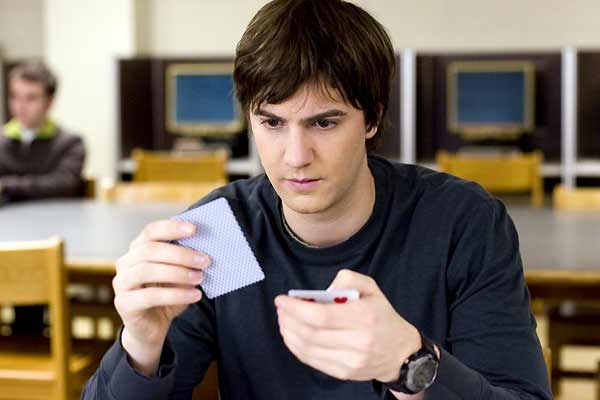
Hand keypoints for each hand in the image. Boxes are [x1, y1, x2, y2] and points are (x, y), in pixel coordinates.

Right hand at [112, 220, 209, 374]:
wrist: (153, 327)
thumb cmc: (168, 295)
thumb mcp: (179, 275)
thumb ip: (186, 262)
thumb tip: (205, 251)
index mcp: (138, 249)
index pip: (151, 231)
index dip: (171, 228)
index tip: (194, 229)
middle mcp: (125, 262)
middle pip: (149, 250)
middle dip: (180, 254)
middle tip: (204, 260)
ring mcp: (121, 283)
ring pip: (147, 270)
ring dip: (178, 273)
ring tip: (199, 278)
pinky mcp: (123, 303)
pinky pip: (150, 296)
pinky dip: (176, 294)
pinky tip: (194, 295)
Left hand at [275, 269, 423, 397]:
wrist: (400, 351)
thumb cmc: (381, 316)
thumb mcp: (371, 288)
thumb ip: (347, 279)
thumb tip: (322, 291)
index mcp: (364, 317)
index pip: (320, 316)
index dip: (296, 309)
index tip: (282, 300)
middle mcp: (358, 342)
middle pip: (310, 333)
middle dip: (288, 319)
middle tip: (281, 309)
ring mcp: (351, 361)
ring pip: (307, 349)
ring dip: (289, 333)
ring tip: (284, 320)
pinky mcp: (344, 373)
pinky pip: (312, 361)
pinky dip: (296, 347)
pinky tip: (292, 335)